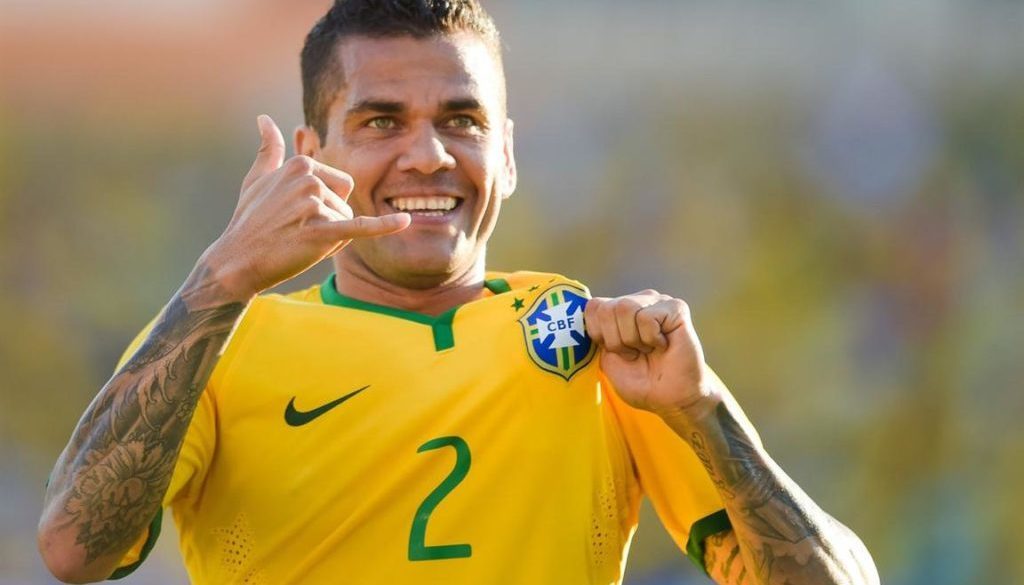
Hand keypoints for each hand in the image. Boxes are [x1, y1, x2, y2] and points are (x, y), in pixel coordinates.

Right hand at [198, 115, 410, 301]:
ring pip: (346, 223)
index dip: (323, 206)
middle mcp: (309, 178)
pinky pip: (360, 227)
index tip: (294, 215)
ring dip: (329, 238)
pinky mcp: (321, 231)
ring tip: (297, 241)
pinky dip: (384, 226)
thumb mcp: (257, 179)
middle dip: (329, 221)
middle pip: (345, 203)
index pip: (340, 184)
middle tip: (296, 231)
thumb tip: (265, 118)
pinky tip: (407, 221)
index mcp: (301, 164)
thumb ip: (269, 148)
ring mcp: (314, 204)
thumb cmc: (249, 221)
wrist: (237, 260)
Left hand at [585, 290, 718, 416]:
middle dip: (616, 340)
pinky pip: (646, 317)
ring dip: (633, 340)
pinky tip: (663, 346)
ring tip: (649, 350)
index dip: (599, 335)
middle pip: (607, 308)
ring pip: (624, 308)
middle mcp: (638, 301)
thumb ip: (596, 334)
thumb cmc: (642, 381)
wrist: (672, 400)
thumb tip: (583, 311)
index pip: (593, 307)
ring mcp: (657, 302)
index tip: (616, 352)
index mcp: (620, 310)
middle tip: (635, 354)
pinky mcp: (675, 308)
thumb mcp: (607, 358)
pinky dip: (651, 339)